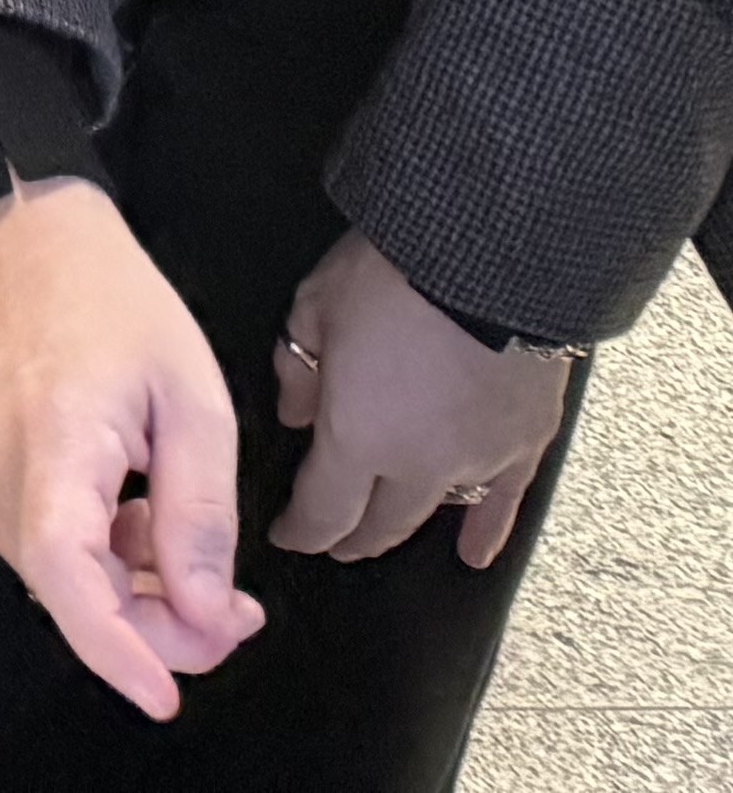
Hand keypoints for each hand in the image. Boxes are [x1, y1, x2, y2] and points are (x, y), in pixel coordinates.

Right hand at [0, 174, 263, 718]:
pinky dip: (102, 563)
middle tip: (235, 615)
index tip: (162, 693)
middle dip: (159, 627)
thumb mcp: (195, 403)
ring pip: (60, 583)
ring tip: (189, 549)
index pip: (65, 569)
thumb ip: (200, 516)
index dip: (114, 646)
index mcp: (53, 435)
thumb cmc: (114, 306)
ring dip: (134, 594)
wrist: (32, 250)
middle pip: (71, 593)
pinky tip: (138, 522)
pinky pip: (45, 553)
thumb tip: (204, 612)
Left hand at [271, 228, 569, 570]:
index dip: (302, 530)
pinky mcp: (525, 444)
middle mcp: (420, 465)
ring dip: (404, 527)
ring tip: (381, 535)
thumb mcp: (316, 307)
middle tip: (331, 539)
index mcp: (358, 438)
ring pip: (436, 514)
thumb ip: (299, 366)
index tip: (288, 534)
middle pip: (379, 524)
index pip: (323, 510)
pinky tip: (476, 554)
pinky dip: (489, 532)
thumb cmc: (395, 273)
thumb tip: (296, 411)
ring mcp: (478, 460)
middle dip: (348, 536)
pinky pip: (505, 504)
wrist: (492, 259)